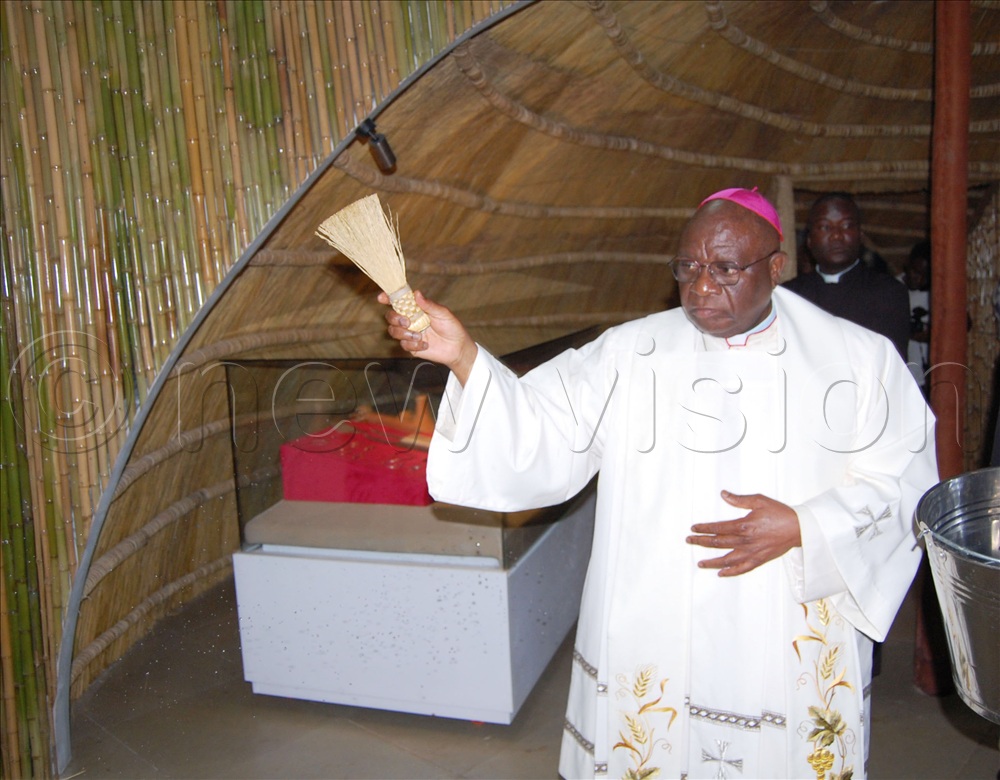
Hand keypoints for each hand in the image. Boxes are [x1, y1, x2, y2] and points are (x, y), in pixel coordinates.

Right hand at [378, 290, 477, 384]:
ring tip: (420, 336)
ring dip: (404, 333)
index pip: (398, 301)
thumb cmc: (452, 327)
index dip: (388, 298)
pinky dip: (413, 345)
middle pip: (390, 316)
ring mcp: (409, 333)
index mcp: (416, 309)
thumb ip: (429, 305)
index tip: (382, 298)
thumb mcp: (443, 313)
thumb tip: (416, 293)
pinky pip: (403, 345)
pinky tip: (426, 345)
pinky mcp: (411, 346)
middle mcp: (410, 320)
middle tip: (407, 322)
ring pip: (393, 331)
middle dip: (395, 319)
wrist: (457, 348)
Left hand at [686, 490, 800, 576]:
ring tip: (700, 563)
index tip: (693, 528)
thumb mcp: (759, 501)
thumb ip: (739, 500)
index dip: (704, 528)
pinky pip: (742, 568)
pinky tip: (721, 573)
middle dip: (702, 542)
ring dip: (712, 562)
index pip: (718, 528)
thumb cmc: (780, 513)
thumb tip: (723, 495)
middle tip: (689, 541)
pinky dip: (731, 572)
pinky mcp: (759, 560)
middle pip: (719, 543)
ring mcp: (752, 552)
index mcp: (744, 526)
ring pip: (727, 560)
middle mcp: (746, 541)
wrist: (799, 528)